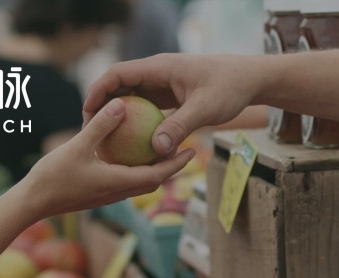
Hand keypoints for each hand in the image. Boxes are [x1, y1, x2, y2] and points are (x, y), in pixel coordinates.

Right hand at [19, 98, 194, 218]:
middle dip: (170, 166)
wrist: (31, 203)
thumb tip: (121, 104)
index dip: (176, 163)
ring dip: (153, 168)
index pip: (157, 175)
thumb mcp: (77, 146)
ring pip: (138, 182)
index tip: (192, 150)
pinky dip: (133, 169)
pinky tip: (127, 153)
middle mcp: (117, 192)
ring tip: (161, 149)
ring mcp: (107, 195)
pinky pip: (123, 180)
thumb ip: (101, 126)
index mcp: (118, 183)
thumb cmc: (53, 177)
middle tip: (184, 147)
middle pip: (153, 180)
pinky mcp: (97, 194)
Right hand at [83, 53, 265, 154]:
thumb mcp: (205, 109)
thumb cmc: (230, 88)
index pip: (118, 74)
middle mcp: (158, 73)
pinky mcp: (171, 96)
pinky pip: (147, 108)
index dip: (98, 91)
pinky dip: (137, 122)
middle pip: (120, 86)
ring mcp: (164, 84)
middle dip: (102, 106)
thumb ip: (179, 127)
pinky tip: (133, 144)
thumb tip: (156, 149)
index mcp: (160, 68)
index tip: (87, 113)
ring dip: (119, 116)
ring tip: (106, 140)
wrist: (251, 79)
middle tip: (90, 131)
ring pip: (132, 98)